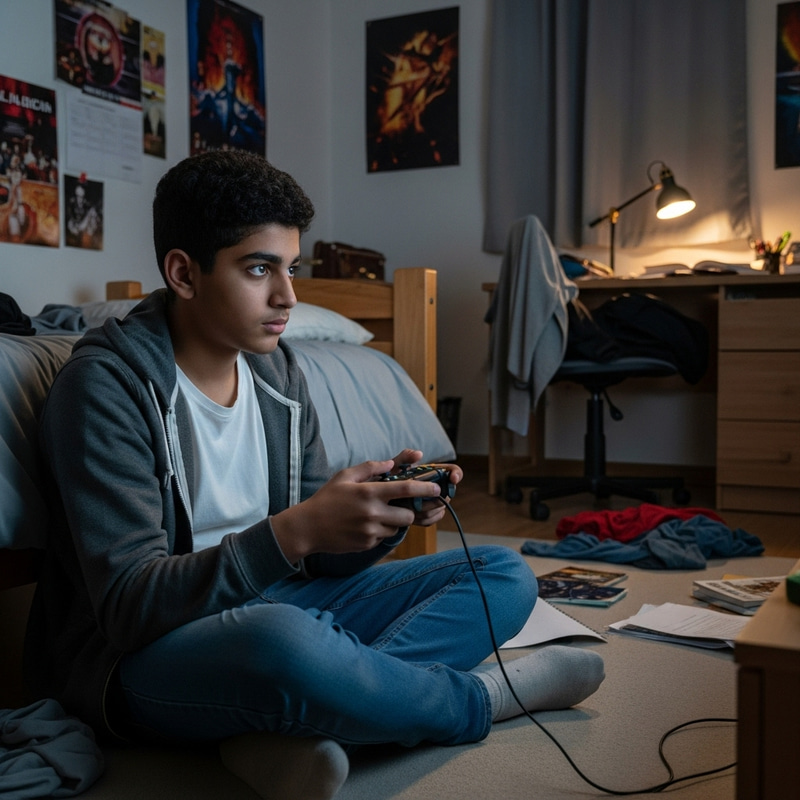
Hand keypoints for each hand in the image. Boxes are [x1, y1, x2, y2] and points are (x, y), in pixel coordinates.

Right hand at [270, 451, 461, 562]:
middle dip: (410, 511)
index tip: (437, 488)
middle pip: (408, 515)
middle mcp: (372, 513)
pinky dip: (381, 531)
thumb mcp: (345, 476)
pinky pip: (384, 538)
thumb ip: (370, 467)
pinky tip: (364, 525)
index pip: (405, 490)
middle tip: (403, 506)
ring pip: (397, 529)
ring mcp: (370, 531)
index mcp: (369, 493)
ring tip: (377, 515)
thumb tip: (391, 463)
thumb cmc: (327, 498)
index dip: (425, 488)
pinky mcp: (367, 544)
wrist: (308, 528)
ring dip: (394, 522)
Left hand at [385, 449, 462, 526]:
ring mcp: (430, 501)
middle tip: (423, 499)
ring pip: (440, 508)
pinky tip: (415, 517)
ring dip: (429, 509)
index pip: (452, 470)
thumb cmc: (385, 479)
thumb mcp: (392, 467)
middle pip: (448, 492)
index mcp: (430, 472)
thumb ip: (403, 458)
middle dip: (438, 497)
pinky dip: (425, 519)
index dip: (456, 474)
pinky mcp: (425, 515)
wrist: (377, 498)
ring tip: (414, 508)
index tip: (453, 479)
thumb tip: (419, 454)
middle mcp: (434, 486)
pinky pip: (432, 519)